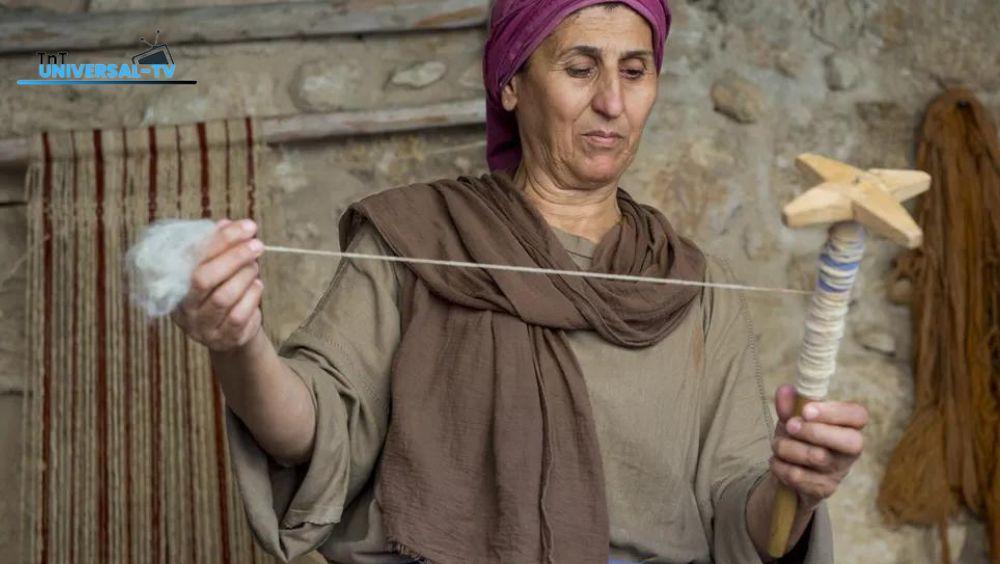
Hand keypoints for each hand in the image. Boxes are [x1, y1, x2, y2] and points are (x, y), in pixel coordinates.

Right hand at [171, 218, 264, 351]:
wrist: (231, 332)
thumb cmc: (223, 290)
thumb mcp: (217, 267)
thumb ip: (218, 247)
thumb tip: (226, 223)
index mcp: (176, 283)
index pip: (193, 257)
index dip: (222, 239)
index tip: (247, 226)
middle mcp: (184, 308)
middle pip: (203, 278)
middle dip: (234, 257)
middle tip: (257, 245)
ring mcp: (202, 326)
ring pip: (222, 297)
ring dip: (244, 276)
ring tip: (255, 266)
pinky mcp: (223, 339)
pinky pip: (238, 315)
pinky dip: (252, 296)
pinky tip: (256, 285)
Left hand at [769, 384, 867, 510]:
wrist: (788, 473)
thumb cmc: (798, 439)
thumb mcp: (792, 418)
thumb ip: (789, 405)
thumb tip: (785, 390)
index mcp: (848, 426)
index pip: (858, 415)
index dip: (834, 412)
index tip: (806, 410)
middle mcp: (849, 450)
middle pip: (850, 442)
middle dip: (815, 431)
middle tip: (790, 425)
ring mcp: (839, 472)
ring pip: (817, 457)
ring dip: (787, 447)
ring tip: (777, 444)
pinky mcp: (824, 490)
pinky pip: (799, 476)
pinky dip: (780, 466)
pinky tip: (776, 462)